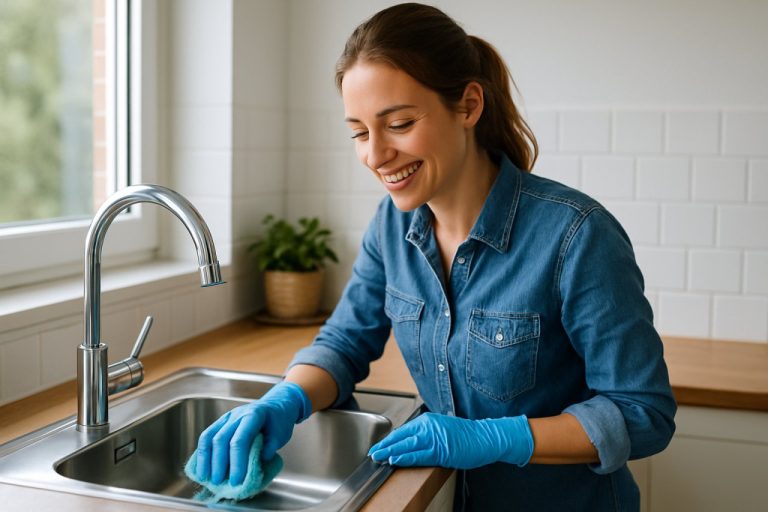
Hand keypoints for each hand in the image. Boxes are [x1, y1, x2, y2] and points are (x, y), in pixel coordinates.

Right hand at [195, 381, 311, 484]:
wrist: (276, 405)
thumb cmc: (278, 421)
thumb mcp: (281, 434)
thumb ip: (270, 447)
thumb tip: (258, 461)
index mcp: (253, 416)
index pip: (240, 440)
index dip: (236, 462)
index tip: (236, 480)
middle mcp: (236, 415)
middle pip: (221, 439)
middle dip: (218, 463)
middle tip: (218, 482)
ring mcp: (226, 418)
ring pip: (208, 437)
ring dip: (205, 459)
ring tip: (204, 477)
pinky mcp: (220, 423)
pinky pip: (206, 436)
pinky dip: (202, 452)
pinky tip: (201, 466)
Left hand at [367, 412, 533, 468]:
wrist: (484, 437)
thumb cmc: (465, 435)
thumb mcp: (441, 428)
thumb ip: (425, 433)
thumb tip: (407, 443)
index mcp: (427, 420)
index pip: (402, 430)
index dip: (389, 439)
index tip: (378, 446)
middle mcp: (429, 426)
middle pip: (401, 437)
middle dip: (385, 445)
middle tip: (372, 452)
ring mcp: (435, 437)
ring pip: (407, 445)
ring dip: (391, 451)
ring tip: (378, 456)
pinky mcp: (441, 450)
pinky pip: (419, 455)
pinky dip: (405, 457)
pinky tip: (395, 460)